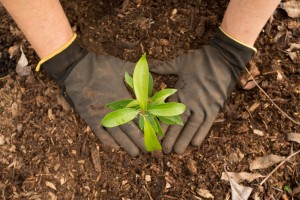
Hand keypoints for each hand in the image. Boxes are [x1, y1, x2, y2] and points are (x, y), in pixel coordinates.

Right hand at [41, 40, 145, 156]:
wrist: (75, 68)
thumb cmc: (100, 66)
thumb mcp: (122, 65)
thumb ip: (138, 71)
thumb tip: (155, 70)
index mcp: (124, 99)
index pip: (140, 117)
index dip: (149, 127)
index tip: (157, 135)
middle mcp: (115, 110)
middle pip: (131, 129)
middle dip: (141, 140)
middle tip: (150, 150)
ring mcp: (102, 116)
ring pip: (117, 135)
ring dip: (127, 145)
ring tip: (135, 153)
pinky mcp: (90, 118)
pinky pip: (100, 133)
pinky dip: (107, 141)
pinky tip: (115, 147)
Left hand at [150, 28, 255, 153]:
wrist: (223, 58)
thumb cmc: (199, 60)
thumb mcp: (179, 62)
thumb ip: (163, 67)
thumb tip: (150, 64)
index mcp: (178, 93)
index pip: (166, 114)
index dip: (160, 127)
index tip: (154, 137)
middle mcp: (189, 103)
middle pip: (177, 125)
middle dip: (170, 139)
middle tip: (164, 151)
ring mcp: (203, 107)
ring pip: (191, 129)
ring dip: (183, 141)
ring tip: (177, 151)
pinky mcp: (214, 108)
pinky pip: (206, 125)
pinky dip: (200, 135)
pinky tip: (194, 144)